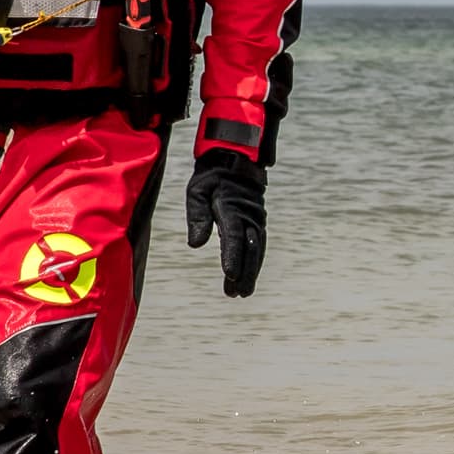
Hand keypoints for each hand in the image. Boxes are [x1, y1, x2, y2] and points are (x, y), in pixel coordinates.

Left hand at [183, 148, 266, 297]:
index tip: (230, 275)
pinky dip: (255, 262)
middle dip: (244, 272)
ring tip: (242, 292)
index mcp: (231, 209)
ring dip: (250, 272)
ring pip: (257, 250)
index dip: (232, 256)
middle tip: (236, 294)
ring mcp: (256, 219)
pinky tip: (249, 276)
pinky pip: (259, 246)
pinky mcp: (257, 222)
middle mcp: (248, 216)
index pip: (233, 237)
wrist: (235, 159)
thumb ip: (197, 216)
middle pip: (249, 249)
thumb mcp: (197, 191)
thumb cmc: (211, 177)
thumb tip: (195, 244)